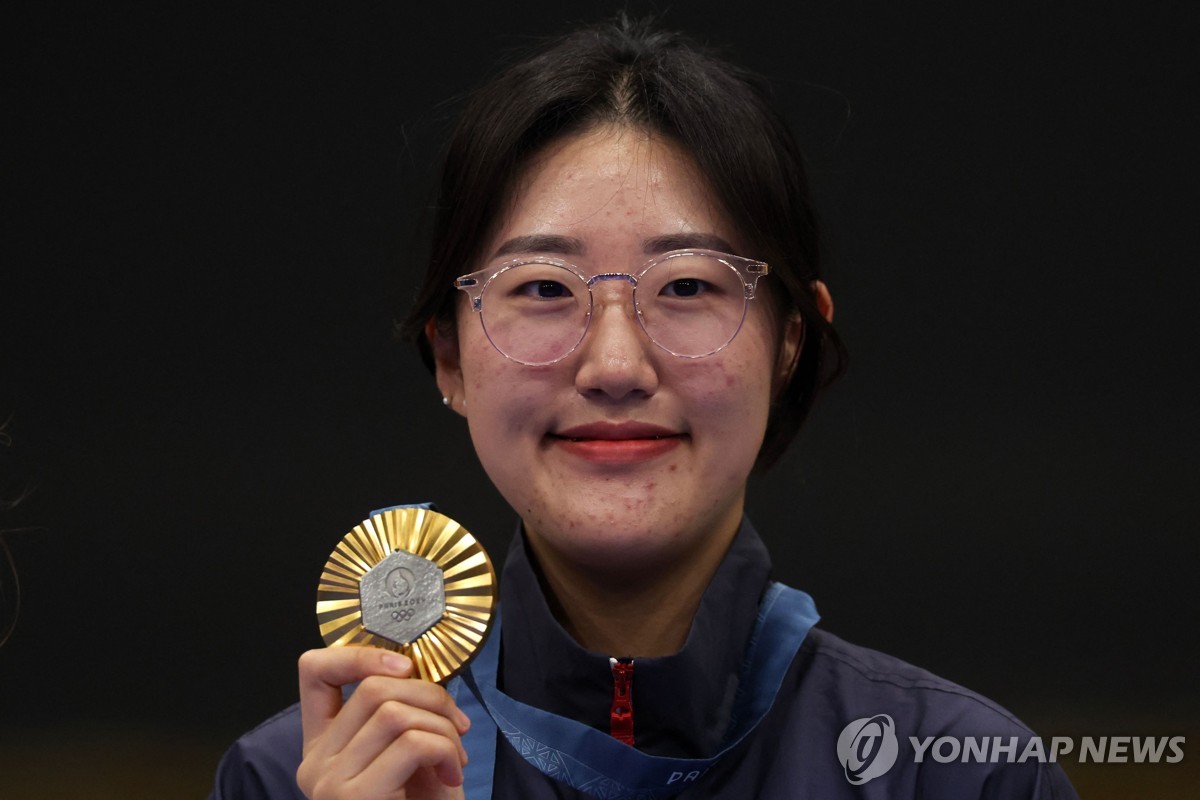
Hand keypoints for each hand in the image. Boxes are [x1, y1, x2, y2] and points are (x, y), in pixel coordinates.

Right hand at [296, 647, 470, 799]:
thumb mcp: (403, 755)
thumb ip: (398, 715)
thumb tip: (418, 670)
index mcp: (322, 745)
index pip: (314, 672)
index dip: (360, 654)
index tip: (406, 667)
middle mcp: (314, 763)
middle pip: (373, 689)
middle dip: (432, 696)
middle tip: (457, 727)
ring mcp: (329, 783)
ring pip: (395, 712)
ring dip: (442, 727)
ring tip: (455, 757)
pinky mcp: (354, 798)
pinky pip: (412, 743)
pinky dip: (445, 750)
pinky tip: (452, 775)